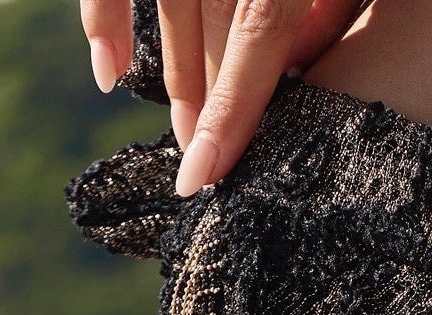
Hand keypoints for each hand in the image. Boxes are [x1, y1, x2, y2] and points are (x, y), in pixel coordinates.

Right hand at [80, 1, 369, 195]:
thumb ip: (328, 5)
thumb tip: (303, 72)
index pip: (255, 36)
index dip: (231, 113)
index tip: (203, 180)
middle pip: (212, 39)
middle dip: (212, 110)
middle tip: (213, 168)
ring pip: (172, 18)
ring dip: (179, 83)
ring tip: (188, 137)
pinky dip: (102, 21)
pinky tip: (110, 75)